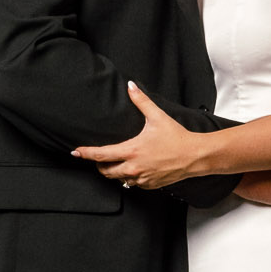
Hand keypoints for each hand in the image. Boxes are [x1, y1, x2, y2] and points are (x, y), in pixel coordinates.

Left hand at [73, 84, 201, 191]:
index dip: (85, 153)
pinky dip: (130, 177)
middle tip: (99, 157)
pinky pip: (133, 184)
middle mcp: (133, 168)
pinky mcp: (150, 185)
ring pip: (119, 179)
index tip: (75, 152)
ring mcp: (141, 178)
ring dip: (115, 172)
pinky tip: (135, 168)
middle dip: (99, 164)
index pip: (101, 154)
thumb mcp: (157, 116)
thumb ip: (141, 101)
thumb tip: (131, 86)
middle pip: (106, 171)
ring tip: (116, 162)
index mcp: (131, 151)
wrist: (195, 156)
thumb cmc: (177, 137)